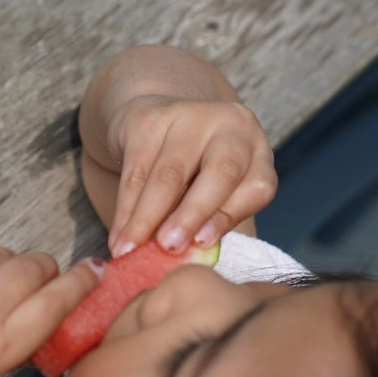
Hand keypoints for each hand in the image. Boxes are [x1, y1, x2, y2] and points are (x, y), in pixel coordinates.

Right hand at [104, 95, 275, 256]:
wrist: (160, 124)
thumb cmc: (196, 173)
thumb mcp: (219, 192)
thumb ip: (214, 223)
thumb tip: (192, 260)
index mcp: (258, 152)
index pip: (254, 187)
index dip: (228, 216)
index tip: (201, 244)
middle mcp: (232, 126)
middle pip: (218, 173)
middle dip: (190, 214)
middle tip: (167, 247)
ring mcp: (191, 116)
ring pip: (168, 175)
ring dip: (146, 218)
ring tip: (130, 251)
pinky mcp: (150, 117)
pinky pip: (136, 170)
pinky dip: (125, 209)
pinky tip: (119, 235)